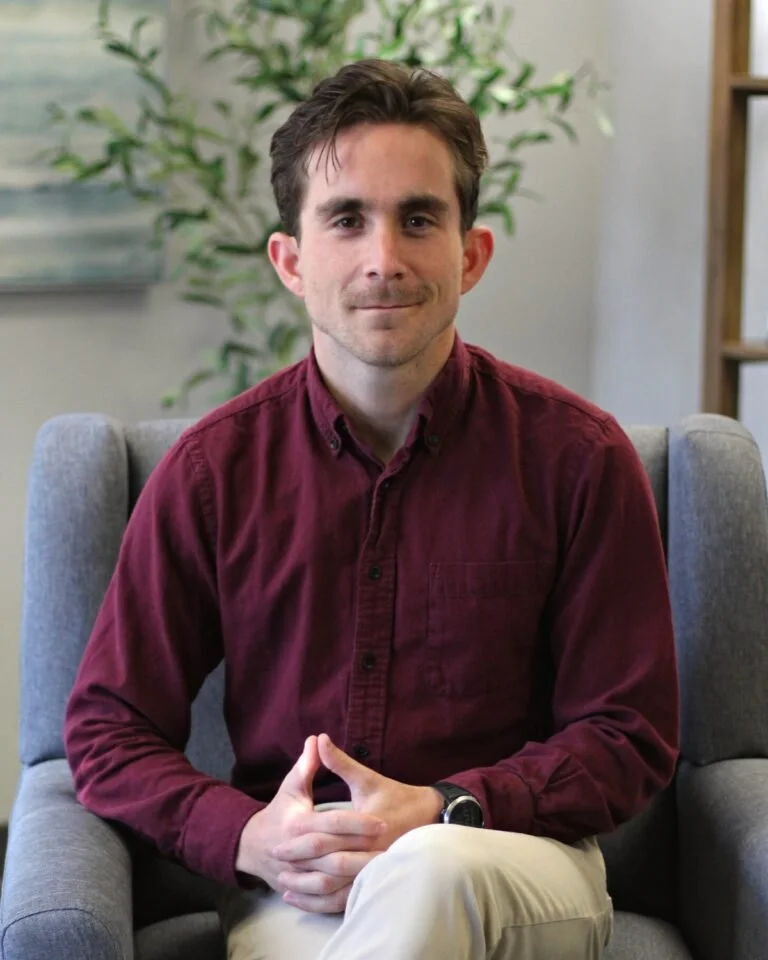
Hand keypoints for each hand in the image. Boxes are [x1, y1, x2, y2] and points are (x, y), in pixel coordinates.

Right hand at [235, 735, 386, 913]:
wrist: (251, 846)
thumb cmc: (278, 812)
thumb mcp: (291, 787)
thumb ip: (307, 765)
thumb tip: (318, 738)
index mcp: (296, 824)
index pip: (332, 823)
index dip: (358, 823)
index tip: (382, 821)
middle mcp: (295, 851)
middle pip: (334, 853)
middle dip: (363, 849)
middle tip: (391, 843)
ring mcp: (296, 874)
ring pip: (330, 880)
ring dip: (356, 875)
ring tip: (383, 866)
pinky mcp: (298, 889)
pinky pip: (323, 898)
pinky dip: (343, 895)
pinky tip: (363, 887)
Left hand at [272, 733, 442, 900]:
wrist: (427, 816)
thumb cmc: (395, 796)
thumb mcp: (366, 778)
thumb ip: (340, 762)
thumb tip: (318, 739)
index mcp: (367, 825)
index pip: (327, 836)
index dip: (300, 840)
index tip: (277, 841)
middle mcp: (371, 851)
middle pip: (328, 863)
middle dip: (299, 864)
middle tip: (275, 862)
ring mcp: (374, 870)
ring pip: (336, 887)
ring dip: (308, 888)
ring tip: (284, 884)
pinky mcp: (374, 882)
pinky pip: (345, 899)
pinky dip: (322, 902)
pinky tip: (304, 899)